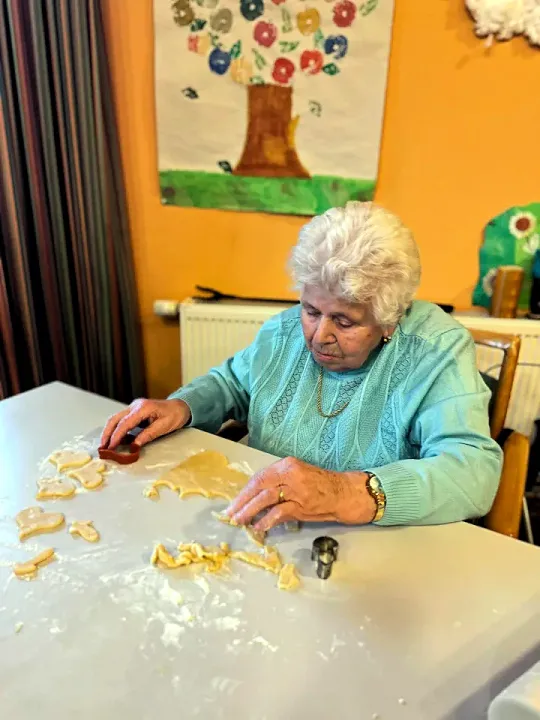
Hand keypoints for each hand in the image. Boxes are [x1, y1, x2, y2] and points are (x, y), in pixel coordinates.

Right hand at [100, 398, 190, 448]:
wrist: (181, 406)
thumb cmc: (175, 415)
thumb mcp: (163, 427)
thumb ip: (148, 435)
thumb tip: (134, 446)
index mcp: (143, 408)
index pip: (125, 423)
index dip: (116, 436)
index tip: (111, 447)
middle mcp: (135, 405)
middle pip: (115, 419)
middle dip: (107, 433)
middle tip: (102, 447)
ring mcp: (134, 407)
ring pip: (116, 419)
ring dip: (110, 432)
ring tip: (106, 445)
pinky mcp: (134, 411)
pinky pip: (122, 420)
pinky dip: (116, 430)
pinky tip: (115, 440)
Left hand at [226, 456, 375, 531]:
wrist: (343, 493)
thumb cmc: (320, 485)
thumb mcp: (297, 476)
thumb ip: (278, 482)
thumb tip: (255, 496)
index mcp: (287, 465)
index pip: (259, 477)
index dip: (244, 491)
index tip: (234, 502)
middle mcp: (290, 474)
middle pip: (259, 486)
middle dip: (242, 501)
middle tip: (230, 514)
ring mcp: (296, 490)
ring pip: (266, 499)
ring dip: (250, 511)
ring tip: (239, 521)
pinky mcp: (302, 505)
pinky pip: (279, 513)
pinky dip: (267, 521)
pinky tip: (258, 527)